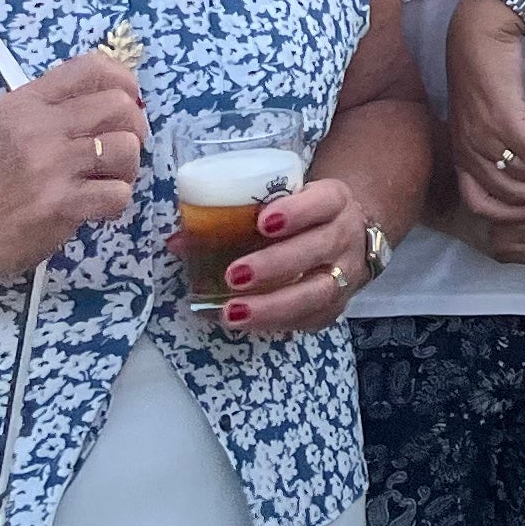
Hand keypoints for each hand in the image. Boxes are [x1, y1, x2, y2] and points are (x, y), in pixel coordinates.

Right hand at [0, 51, 147, 284]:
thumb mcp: (11, 127)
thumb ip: (56, 108)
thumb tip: (121, 99)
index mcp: (27, 103)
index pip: (91, 67)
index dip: (124, 81)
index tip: (128, 102)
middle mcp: (39, 127)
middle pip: (119, 107)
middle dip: (133, 129)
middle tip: (119, 151)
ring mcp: (50, 165)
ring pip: (126, 148)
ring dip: (127, 168)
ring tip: (107, 180)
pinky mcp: (60, 203)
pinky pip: (119, 193)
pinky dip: (115, 202)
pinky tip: (95, 207)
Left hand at [187, 176, 377, 335]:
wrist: (345, 235)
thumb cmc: (301, 216)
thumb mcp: (280, 201)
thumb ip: (234, 216)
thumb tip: (177, 241)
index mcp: (334, 201)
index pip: (323, 202)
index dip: (297, 212)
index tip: (262, 222)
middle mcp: (346, 236)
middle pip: (319, 249)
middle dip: (276, 264)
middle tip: (234, 275)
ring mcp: (347, 275)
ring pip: (319, 292)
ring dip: (273, 305)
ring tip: (232, 312)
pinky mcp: (337, 306)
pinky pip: (310, 319)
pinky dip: (275, 323)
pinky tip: (244, 324)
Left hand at [443, 1, 524, 262]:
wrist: (482, 34)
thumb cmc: (488, 74)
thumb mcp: (493, 119)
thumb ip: (508, 145)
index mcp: (462, 155)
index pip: (479, 204)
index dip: (510, 216)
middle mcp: (468, 151)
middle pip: (510, 195)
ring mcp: (484, 137)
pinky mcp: (504, 119)